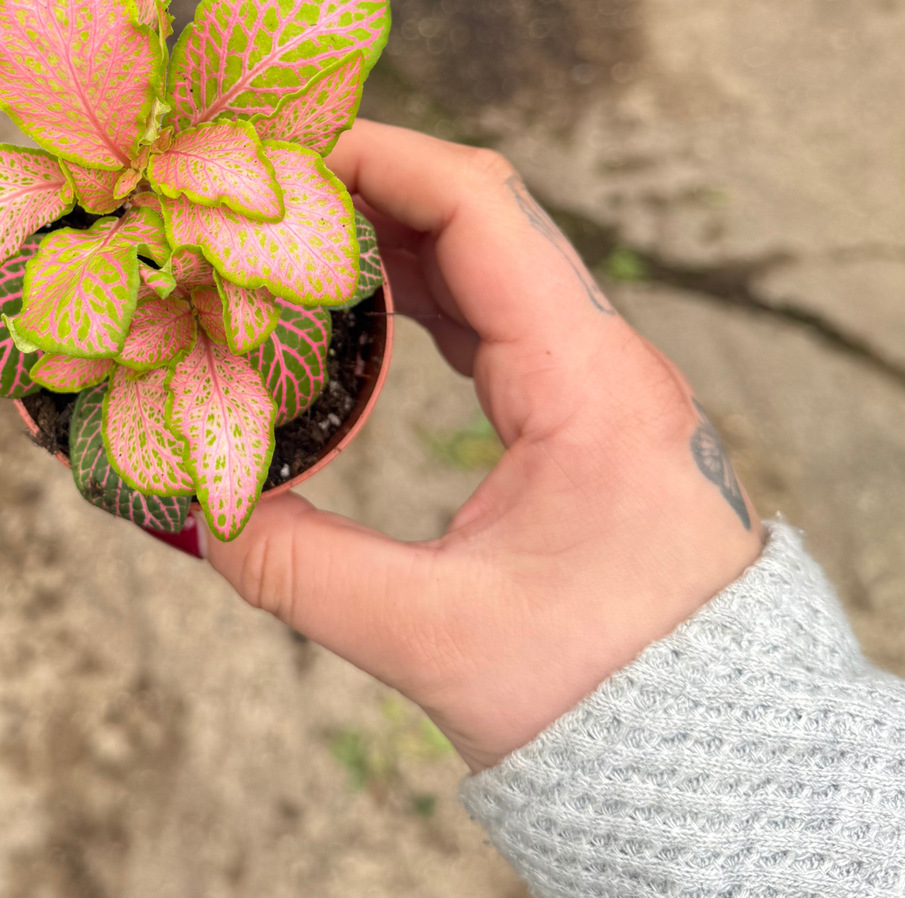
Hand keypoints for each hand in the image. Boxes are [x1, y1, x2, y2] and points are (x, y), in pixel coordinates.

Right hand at [208, 120, 762, 772]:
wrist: (714, 750)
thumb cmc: (610, 696)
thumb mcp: (436, 637)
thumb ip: (297, 567)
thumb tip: (190, 506)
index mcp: (586, 381)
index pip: (481, 208)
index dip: (377, 158)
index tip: (279, 154)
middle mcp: (600, 355)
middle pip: (477, 213)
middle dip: (364, 183)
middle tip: (258, 187)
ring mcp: (592, 377)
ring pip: (482, 258)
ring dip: (385, 232)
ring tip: (287, 229)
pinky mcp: (575, 407)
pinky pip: (487, 311)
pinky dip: (413, 286)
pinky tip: (351, 296)